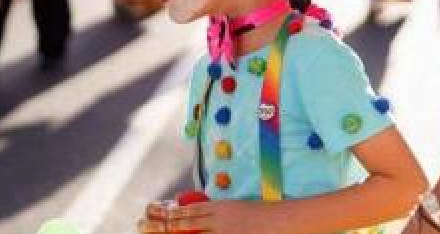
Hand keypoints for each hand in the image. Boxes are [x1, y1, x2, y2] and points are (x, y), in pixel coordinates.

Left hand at [138, 199, 263, 233]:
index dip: (176, 213)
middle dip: (171, 227)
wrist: (282, 222)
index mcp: (221, 208)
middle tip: (156, 227)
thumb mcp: (239, 208)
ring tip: (169, 233)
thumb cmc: (264, 215)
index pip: (192, 211)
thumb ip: (221, 212)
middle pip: (189, 225)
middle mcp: (219, 222)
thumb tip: (207, 214)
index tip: (164, 214)